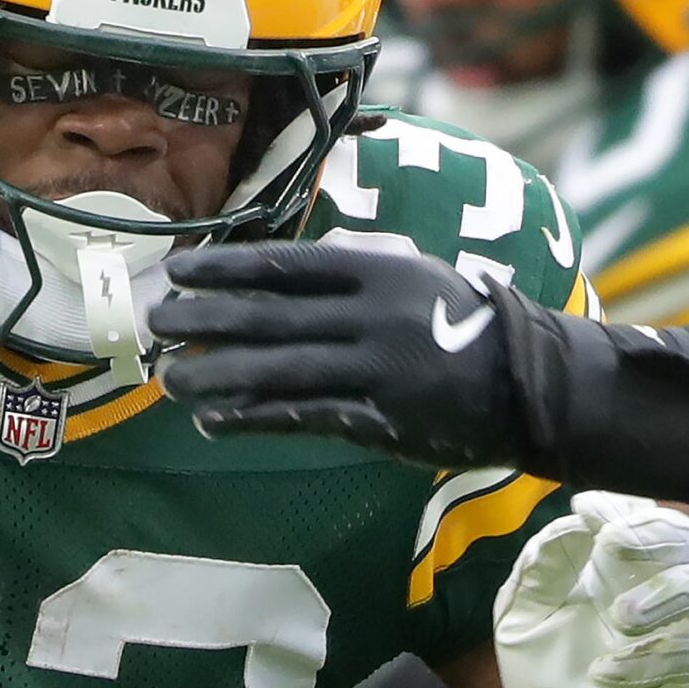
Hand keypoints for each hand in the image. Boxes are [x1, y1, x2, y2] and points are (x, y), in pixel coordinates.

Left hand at [154, 242, 523, 465]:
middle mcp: (374, 316)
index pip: (287, 266)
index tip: (181, 274)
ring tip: (171, 380)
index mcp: (379, 271)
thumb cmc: (464, 325)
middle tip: (157, 324)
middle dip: (206, 321)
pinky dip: (256, 418)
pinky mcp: (382, 419)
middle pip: (272, 318)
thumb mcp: (416, 278)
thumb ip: (354, 277)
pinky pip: (305, 418)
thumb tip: (280, 280)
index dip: (228, 270)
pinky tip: (215, 421)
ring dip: (218, 376)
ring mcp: (378, 370)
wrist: (531, 384)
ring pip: (280, 372)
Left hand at [492, 493, 688, 687]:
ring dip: (664, 592)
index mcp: (617, 566)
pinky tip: (608, 672)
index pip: (638, 516)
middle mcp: (661, 588)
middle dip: (652, 532)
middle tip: (612, 544)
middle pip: (685, 536)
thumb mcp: (521, 619)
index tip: (588, 510)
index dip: (619, 507)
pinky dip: (656, 658)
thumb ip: (541, 569)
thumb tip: (574, 521)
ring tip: (619, 617)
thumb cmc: (546, 676)